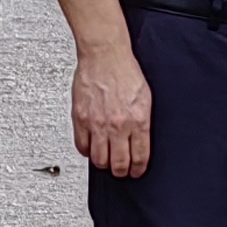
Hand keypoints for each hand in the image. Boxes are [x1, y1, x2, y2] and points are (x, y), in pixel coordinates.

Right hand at [73, 42, 151, 177]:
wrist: (105, 55)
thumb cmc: (125, 71)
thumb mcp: (145, 98)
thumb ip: (142, 122)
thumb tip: (142, 142)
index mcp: (138, 120)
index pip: (140, 157)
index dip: (138, 169)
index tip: (136, 172)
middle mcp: (118, 125)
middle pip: (118, 164)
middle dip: (121, 171)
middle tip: (121, 170)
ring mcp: (97, 123)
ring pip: (99, 160)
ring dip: (104, 164)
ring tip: (106, 160)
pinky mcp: (81, 119)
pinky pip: (81, 146)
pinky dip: (86, 151)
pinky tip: (91, 147)